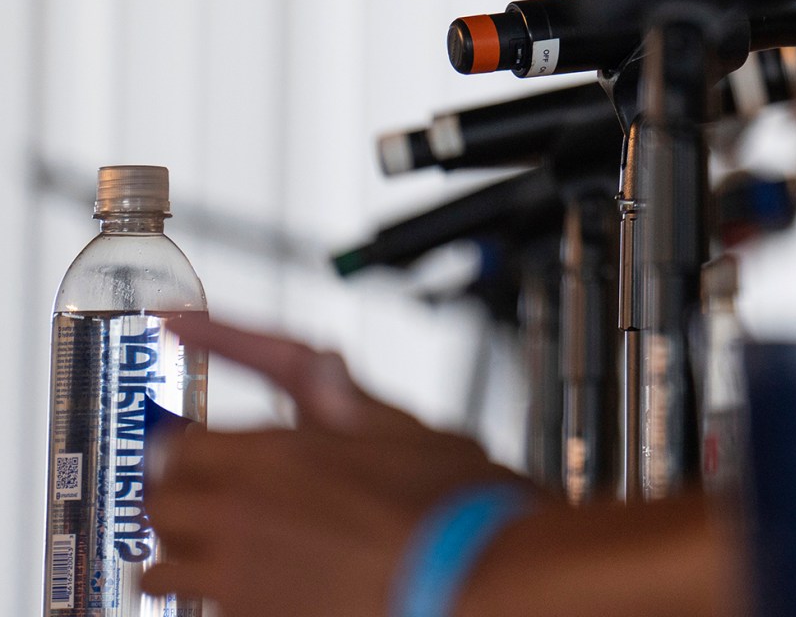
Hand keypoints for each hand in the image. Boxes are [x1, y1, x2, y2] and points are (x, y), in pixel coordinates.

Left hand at [139, 316, 535, 616]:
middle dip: (176, 493)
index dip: (185, 441)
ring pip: (162, 566)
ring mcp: (241, 580)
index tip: (187, 441)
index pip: (178, 443)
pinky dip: (214, 596)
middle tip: (204, 491)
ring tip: (215, 548)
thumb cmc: (456, 508)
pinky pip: (203, 608)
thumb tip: (317, 362)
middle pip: (158, 502)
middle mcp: (240, 518)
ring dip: (182, 552)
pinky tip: (253, 585)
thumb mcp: (406, 429)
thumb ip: (344, 399)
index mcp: (273, 458)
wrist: (478, 579)